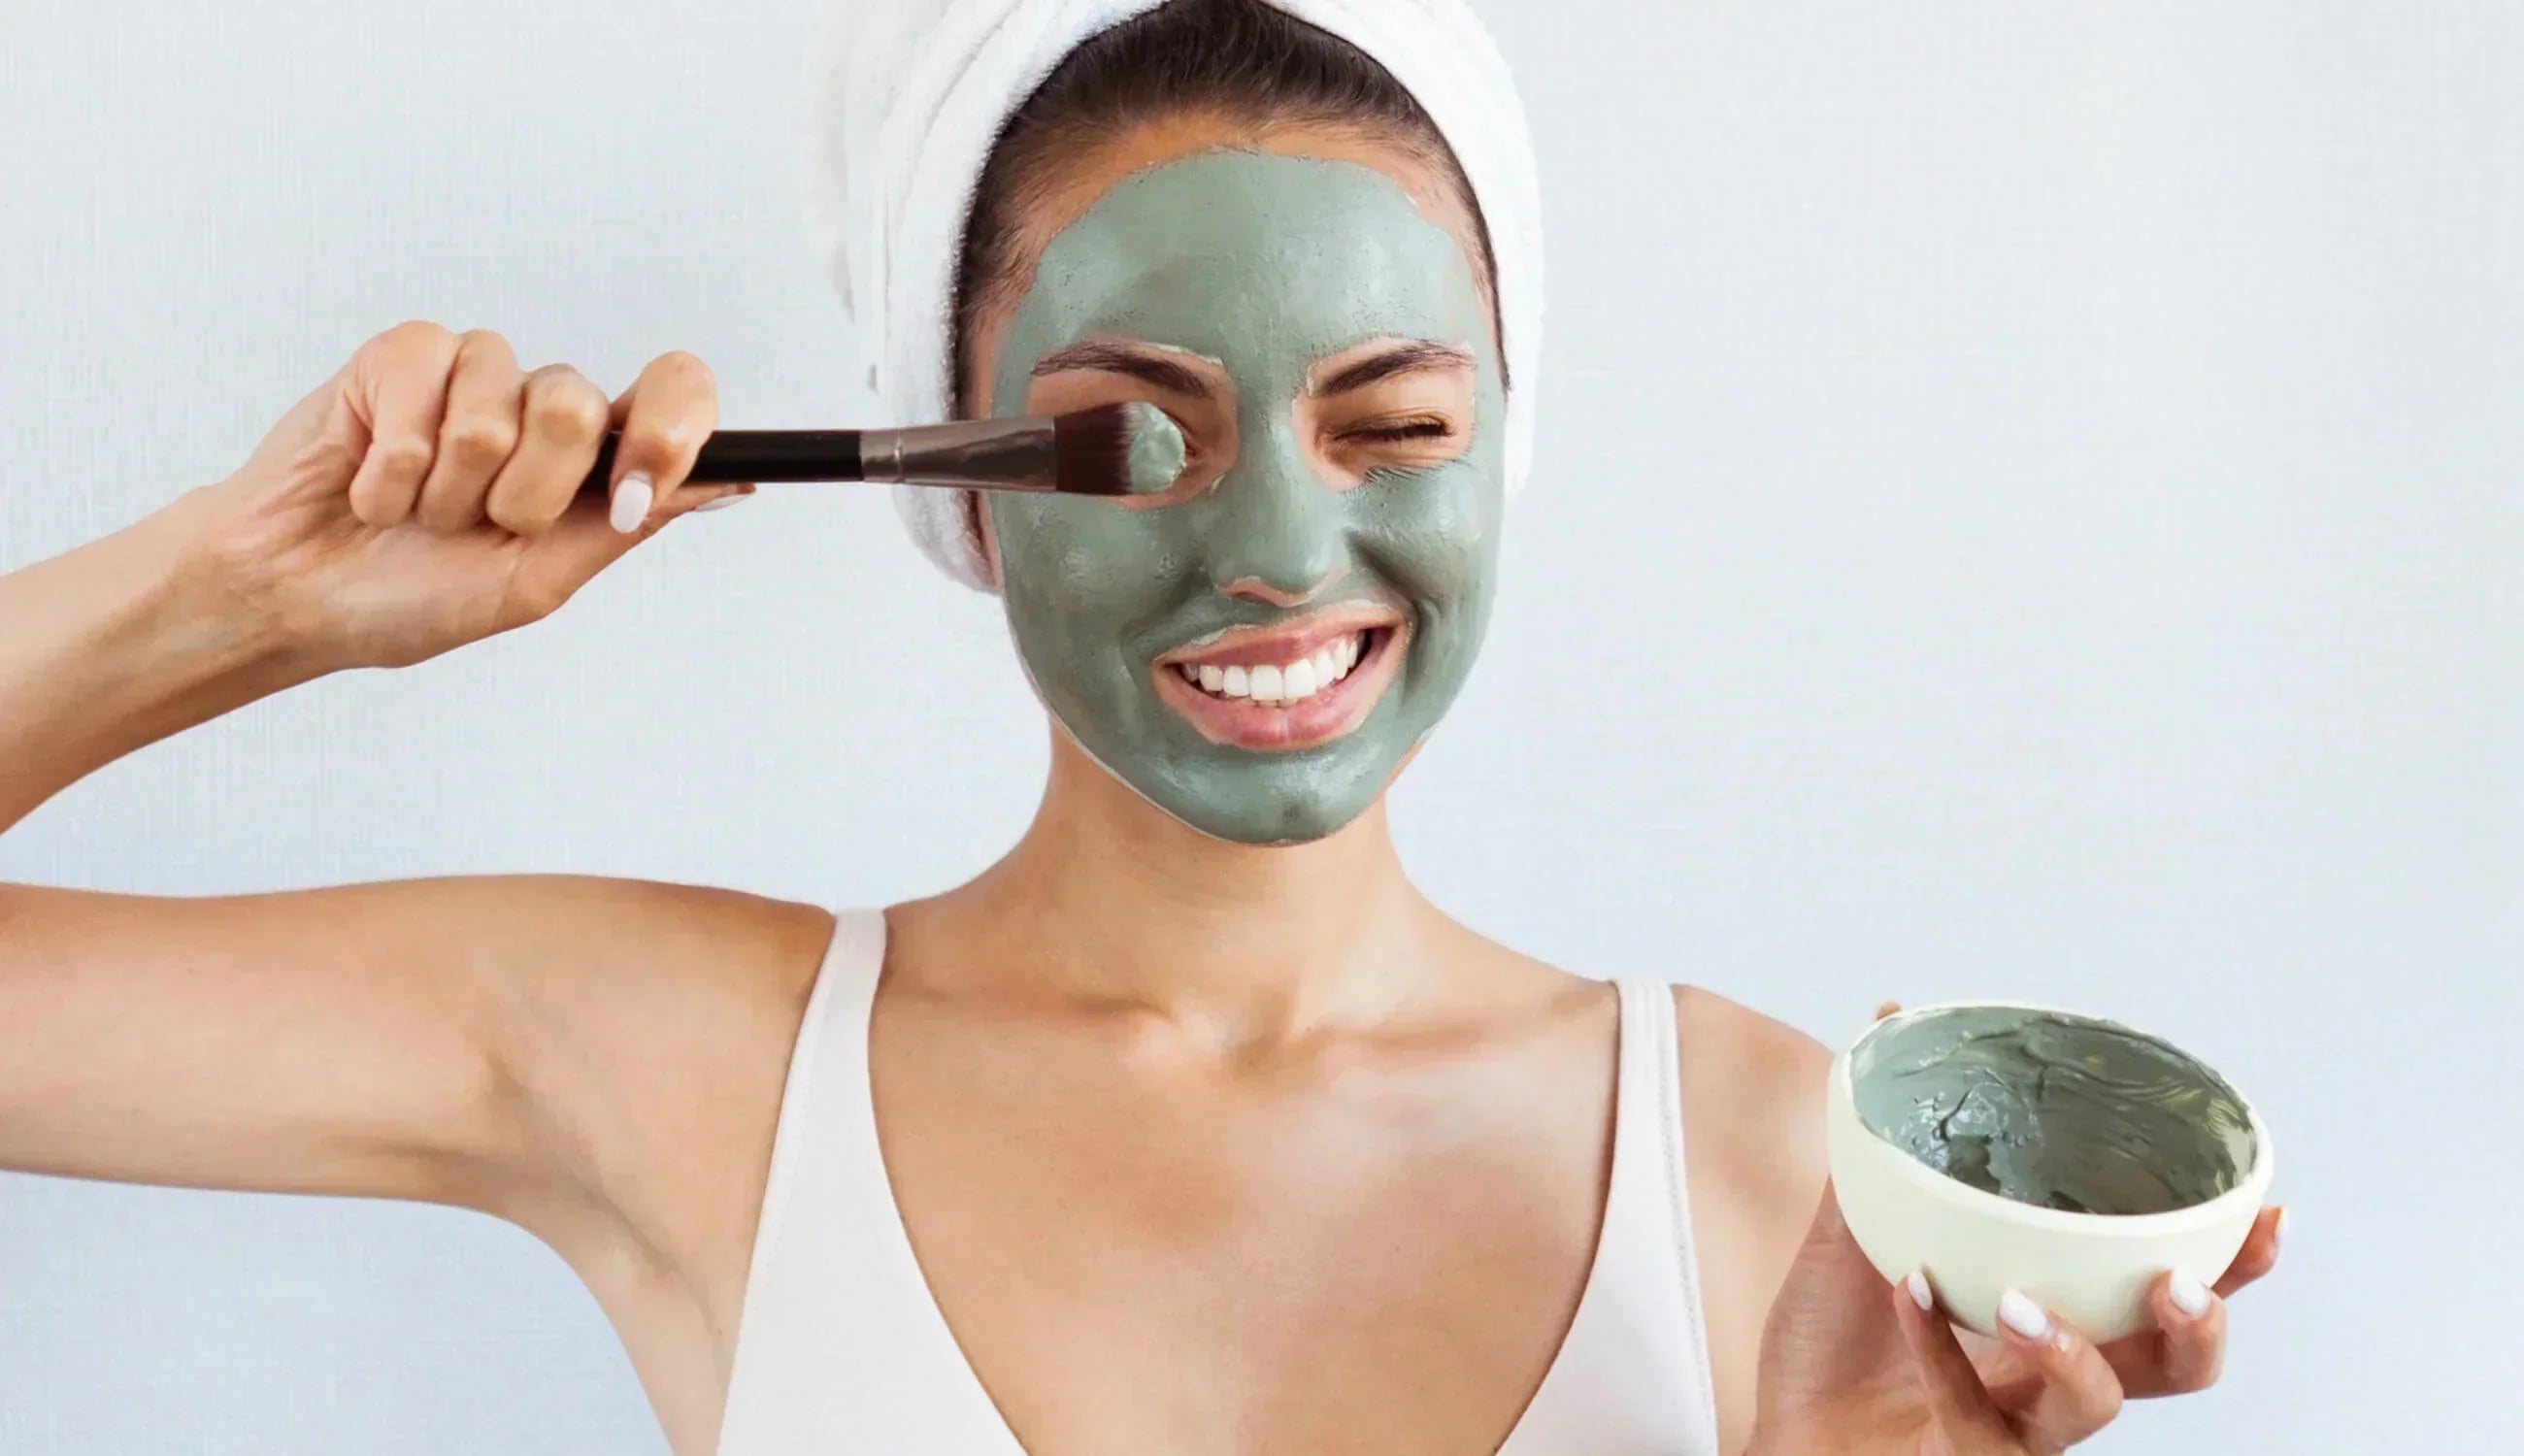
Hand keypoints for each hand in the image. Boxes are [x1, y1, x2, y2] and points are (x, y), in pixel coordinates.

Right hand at [189, 320, 750, 670]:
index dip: (672, 428)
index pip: (675, 394)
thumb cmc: (413, 594)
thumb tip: (734, 481)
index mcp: (591, 459)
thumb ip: (627, 521)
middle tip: (476, 527)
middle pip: (578, 408)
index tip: (638, 487)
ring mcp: (472, 372)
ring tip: (417, 510)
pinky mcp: (401, 357)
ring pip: (496, 409)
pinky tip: (372, 483)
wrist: (299, 597)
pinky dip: (393, 467)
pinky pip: (420, 396)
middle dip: (523, 495)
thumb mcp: (538, 579)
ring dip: (448, 490)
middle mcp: (540, 404)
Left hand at [1748, 1185, 2282, 1454]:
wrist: (1771, 1431)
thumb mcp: (1848, 1230)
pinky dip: (1941, 1350)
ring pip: (2096, 1405)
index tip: (2262, 1212)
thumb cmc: (1827, 1348)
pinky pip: (1973, 1414)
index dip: (2227, 1267)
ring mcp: (2013, 1427)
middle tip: (2178, 1280)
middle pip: (2173, 1367)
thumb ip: (1876, 1145)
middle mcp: (2047, 1377)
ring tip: (2022, 1298)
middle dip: (2199, 1324)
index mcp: (2050, 1316)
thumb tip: (1891, 1020)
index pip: (2162, 1298)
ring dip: (2071, 1347)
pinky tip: (1910, 1292)